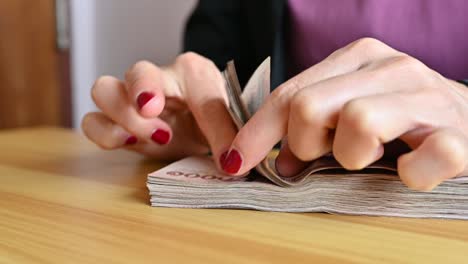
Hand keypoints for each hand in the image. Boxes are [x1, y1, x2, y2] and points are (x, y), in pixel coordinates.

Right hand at [82, 52, 236, 169]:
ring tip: (150, 140)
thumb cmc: (216, 117)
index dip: (159, 91)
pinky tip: (129, 142)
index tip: (153, 110)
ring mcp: (134, 98)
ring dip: (121, 120)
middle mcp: (158, 78)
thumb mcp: (229, 122)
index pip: (185, 78)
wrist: (204, 126)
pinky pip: (93, 121)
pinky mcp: (119, 123)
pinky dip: (105, 134)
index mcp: (190, 72)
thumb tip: (232, 163)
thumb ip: (227, 136)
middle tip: (162, 133)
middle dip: (140, 104)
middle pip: (133, 73)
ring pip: (103, 90)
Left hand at [224, 38, 467, 190]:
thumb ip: (310, 128)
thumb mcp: (349, 113)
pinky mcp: (460, 134)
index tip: (235, 164)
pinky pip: (423, 159)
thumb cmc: (401, 121)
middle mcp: (391, 68)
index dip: (256, 133)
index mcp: (358, 58)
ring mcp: (427, 96)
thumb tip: (276, 161)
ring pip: (357, 123)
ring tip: (371, 158)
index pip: (289, 94)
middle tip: (327, 156)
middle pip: (309, 108)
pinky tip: (409, 171)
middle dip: (305, 145)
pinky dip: (409, 175)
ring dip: (353, 158)